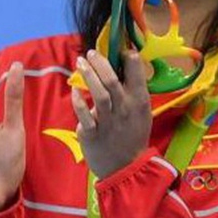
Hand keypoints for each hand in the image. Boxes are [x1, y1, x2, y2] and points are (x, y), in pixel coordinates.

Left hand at [71, 49, 151, 179]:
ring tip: (80, 62)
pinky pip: (83, 113)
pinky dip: (77, 100)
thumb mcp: (143, 111)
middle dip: (100, 62)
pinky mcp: (92, 133)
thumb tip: (125, 63)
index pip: (136, 71)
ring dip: (88, 75)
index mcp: (140, 101)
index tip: (118, 49)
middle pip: (112, 79)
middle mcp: (125, 108)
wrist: (125, 168)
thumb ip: (134, 90)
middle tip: (91, 53)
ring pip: (98, 93)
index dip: (127, 55)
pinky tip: (74, 89)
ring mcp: (108, 121)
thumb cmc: (133, 135)